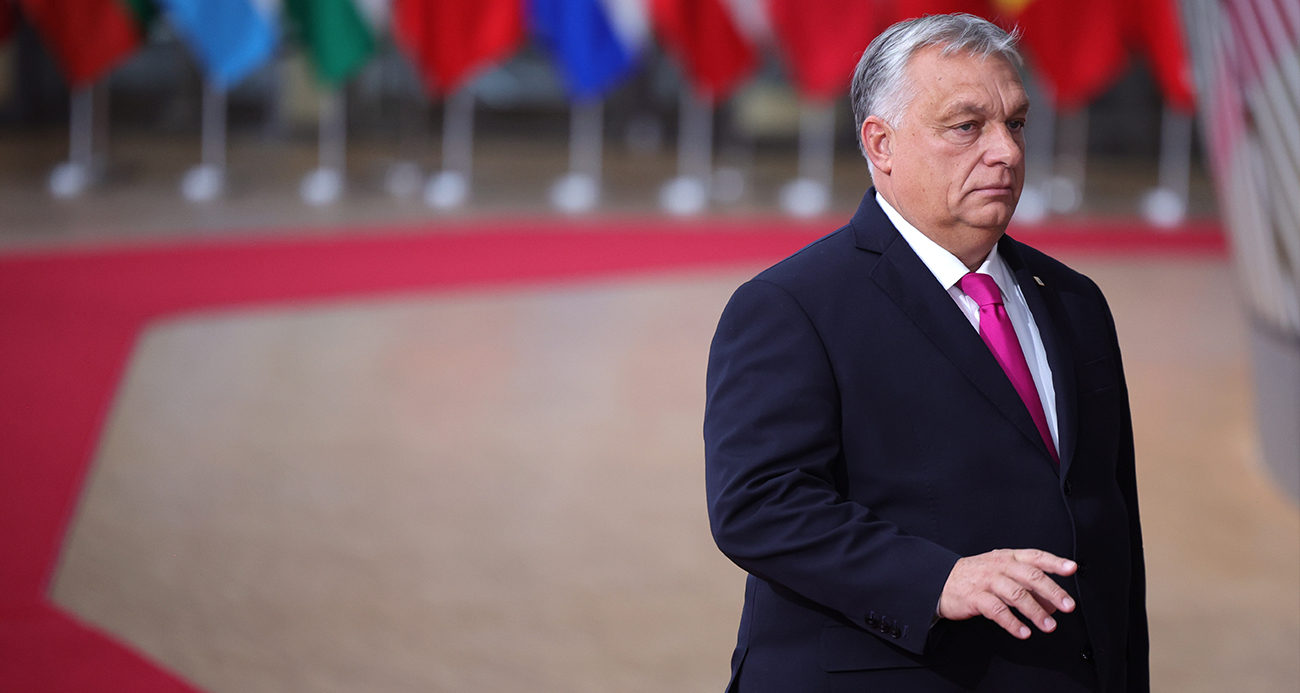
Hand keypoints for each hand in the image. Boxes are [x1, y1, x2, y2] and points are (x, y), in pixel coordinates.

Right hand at [938, 548, 1077, 639]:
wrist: (941, 581)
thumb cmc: (976, 577)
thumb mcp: (1002, 573)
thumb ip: (1027, 585)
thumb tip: (1052, 602)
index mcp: (1008, 557)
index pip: (1035, 557)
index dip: (1054, 562)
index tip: (1071, 568)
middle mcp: (999, 566)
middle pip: (1030, 576)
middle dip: (1052, 591)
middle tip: (1067, 606)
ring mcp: (986, 581)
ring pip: (1016, 594)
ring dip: (1035, 612)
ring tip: (1048, 625)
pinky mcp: (974, 597)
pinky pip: (997, 610)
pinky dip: (1012, 623)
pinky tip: (1023, 631)